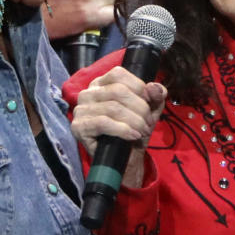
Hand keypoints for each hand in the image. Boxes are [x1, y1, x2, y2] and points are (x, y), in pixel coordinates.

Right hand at [71, 66, 165, 187]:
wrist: (124, 160)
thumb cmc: (133, 131)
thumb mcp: (149, 111)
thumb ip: (155, 96)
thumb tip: (154, 87)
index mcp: (101, 84)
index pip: (119, 74)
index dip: (139, 88)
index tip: (150, 104)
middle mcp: (87, 93)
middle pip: (118, 91)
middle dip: (140, 108)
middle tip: (148, 123)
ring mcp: (81, 110)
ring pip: (113, 108)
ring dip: (134, 121)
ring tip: (142, 131)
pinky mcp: (79, 127)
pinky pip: (103, 123)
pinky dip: (123, 130)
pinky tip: (133, 136)